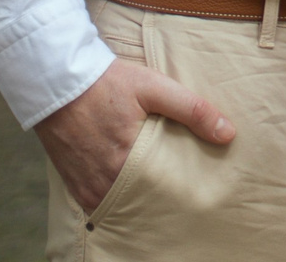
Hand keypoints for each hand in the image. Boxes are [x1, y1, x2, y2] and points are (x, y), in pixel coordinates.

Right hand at [35, 58, 234, 211]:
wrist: (57, 80)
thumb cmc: (108, 82)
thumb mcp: (153, 87)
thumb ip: (192, 109)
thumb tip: (227, 134)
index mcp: (128, 162)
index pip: (164, 192)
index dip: (180, 190)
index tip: (195, 186)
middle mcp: (105, 181)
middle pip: (142, 201)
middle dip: (160, 198)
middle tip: (178, 188)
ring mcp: (86, 185)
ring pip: (120, 204)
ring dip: (137, 199)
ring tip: (156, 188)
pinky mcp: (73, 183)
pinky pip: (98, 203)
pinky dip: (114, 198)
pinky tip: (130, 187)